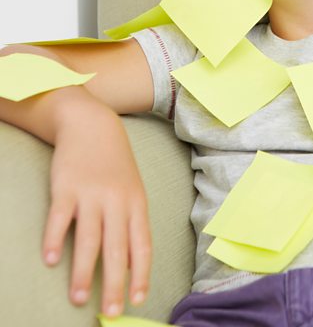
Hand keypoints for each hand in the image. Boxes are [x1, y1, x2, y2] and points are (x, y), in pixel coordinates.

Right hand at [42, 107, 150, 316]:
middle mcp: (116, 201)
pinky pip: (60, 217)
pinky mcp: (66, 186)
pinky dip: (56, 239)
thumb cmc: (115, 165)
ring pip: (89, 238)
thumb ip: (131, 224)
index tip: (138, 300)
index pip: (142, 245)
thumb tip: (130, 266)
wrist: (93, 124)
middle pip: (117, 247)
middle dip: (115, 283)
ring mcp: (91, 193)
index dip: (141, 274)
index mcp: (136, 203)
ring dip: (83, 271)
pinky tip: (51, 260)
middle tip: (111, 311)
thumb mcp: (132, 190)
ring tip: (79, 298)